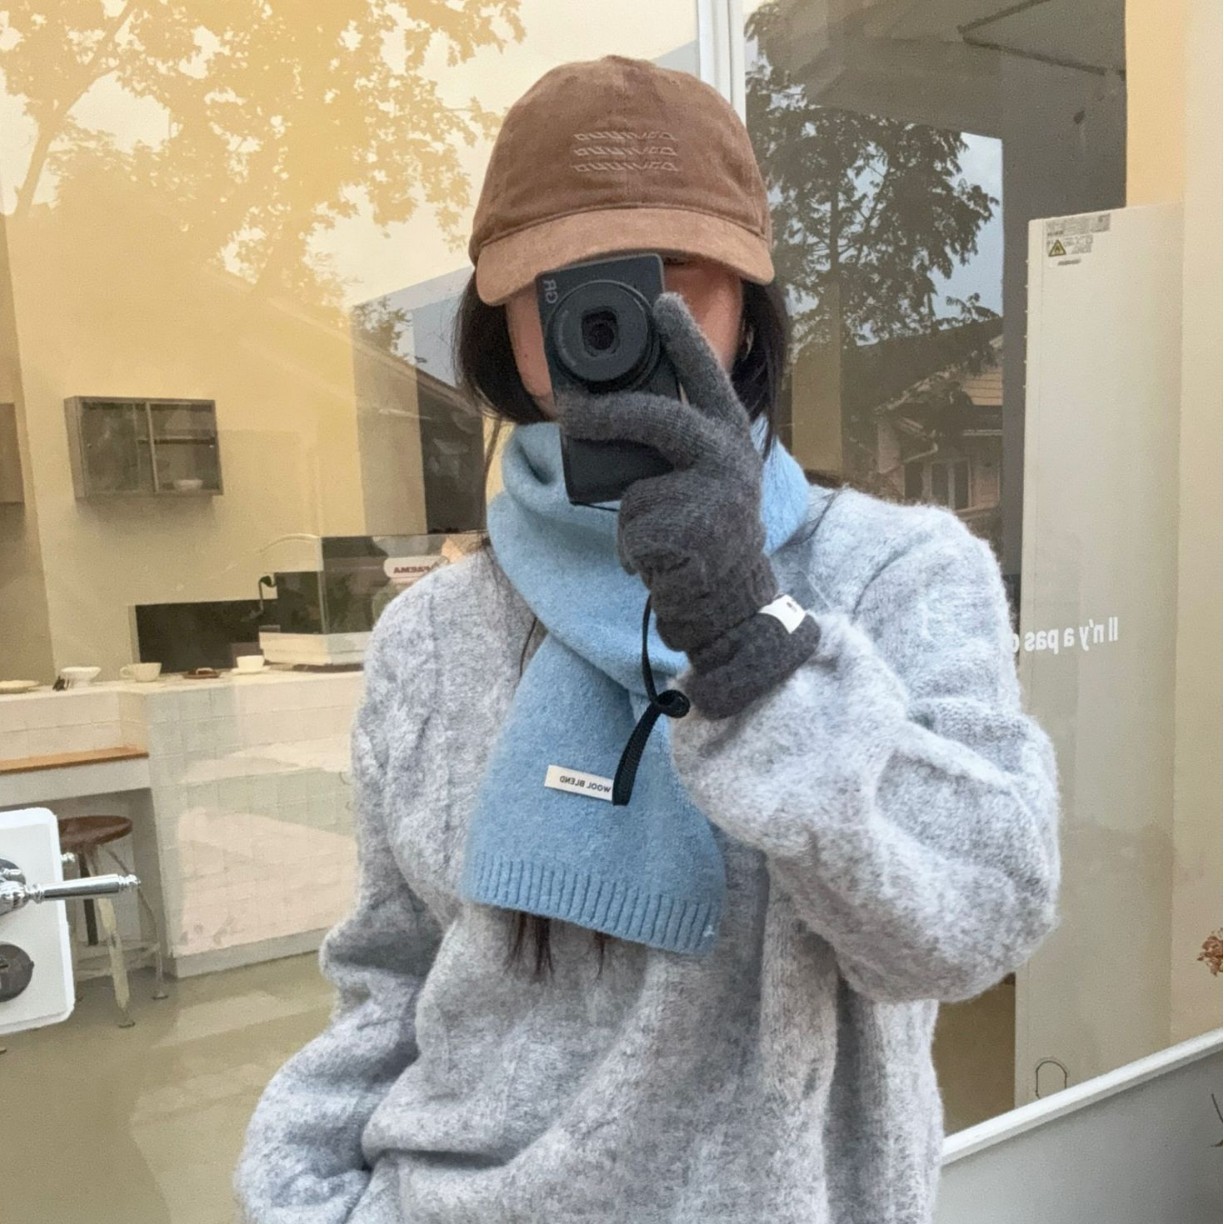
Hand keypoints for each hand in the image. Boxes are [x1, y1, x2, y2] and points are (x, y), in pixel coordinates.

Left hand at [556, 293, 819, 717]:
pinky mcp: (683, 534)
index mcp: (732, 440)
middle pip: (657, 419)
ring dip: (635, 517)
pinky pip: (631, 530)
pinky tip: (661, 562)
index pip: (707, 378)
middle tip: (569, 408)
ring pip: (637, 489)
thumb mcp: (709, 482)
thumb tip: (609, 425)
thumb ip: (679, 450)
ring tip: (661, 538)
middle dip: (607, 412)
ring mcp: (708, 497)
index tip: (660, 302)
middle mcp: (727, 459)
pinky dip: (633, 549)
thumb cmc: (713, 539)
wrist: (732, 606)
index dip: (685, 338)